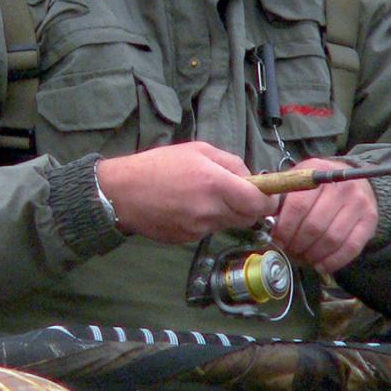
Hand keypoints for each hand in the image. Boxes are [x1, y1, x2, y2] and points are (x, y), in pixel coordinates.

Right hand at [96, 142, 277, 243]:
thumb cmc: (158, 165)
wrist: (121, 193)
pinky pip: (209, 230)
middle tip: (236, 193)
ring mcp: (199, 228)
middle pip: (248, 218)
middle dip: (249, 207)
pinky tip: (189, 208)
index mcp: (216, 184)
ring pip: (229, 224)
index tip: (266, 195)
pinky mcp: (188, 240)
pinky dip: (207, 220)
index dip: (268, 200)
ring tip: (206, 197)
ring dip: (227, 213)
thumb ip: (231, 162)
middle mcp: (211, 210)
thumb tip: (250, 176)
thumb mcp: (198, 150)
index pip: (259, 203)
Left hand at [269, 157, 377, 273]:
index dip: (285, 228)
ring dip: (313, 254)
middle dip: (298, 244)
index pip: (298, 206)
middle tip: (290, 250)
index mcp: (318, 173)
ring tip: (304, 257)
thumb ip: (283, 198)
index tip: (278, 239)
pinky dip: (333, 261)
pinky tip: (321, 265)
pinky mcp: (370, 220)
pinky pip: (351, 248)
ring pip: (332, 239)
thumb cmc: (320, 187)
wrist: (357, 182)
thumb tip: (263, 221)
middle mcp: (342, 186)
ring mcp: (359, 203)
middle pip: (314, 225)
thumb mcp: (300, 182)